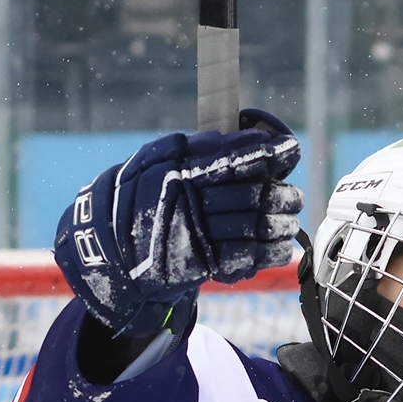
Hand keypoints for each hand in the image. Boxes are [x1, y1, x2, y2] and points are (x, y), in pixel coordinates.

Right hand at [54, 109, 303, 337]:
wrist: (110, 249)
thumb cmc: (138, 197)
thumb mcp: (156, 159)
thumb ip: (196, 148)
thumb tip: (238, 136)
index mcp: (182, 171)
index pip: (234, 159)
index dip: (267, 154)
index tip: (289, 150)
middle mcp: (191, 202)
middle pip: (252, 195)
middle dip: (280, 194)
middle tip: (292, 196)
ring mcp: (196, 235)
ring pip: (254, 227)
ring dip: (280, 224)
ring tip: (288, 222)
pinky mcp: (200, 264)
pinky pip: (245, 259)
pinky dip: (269, 253)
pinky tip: (280, 247)